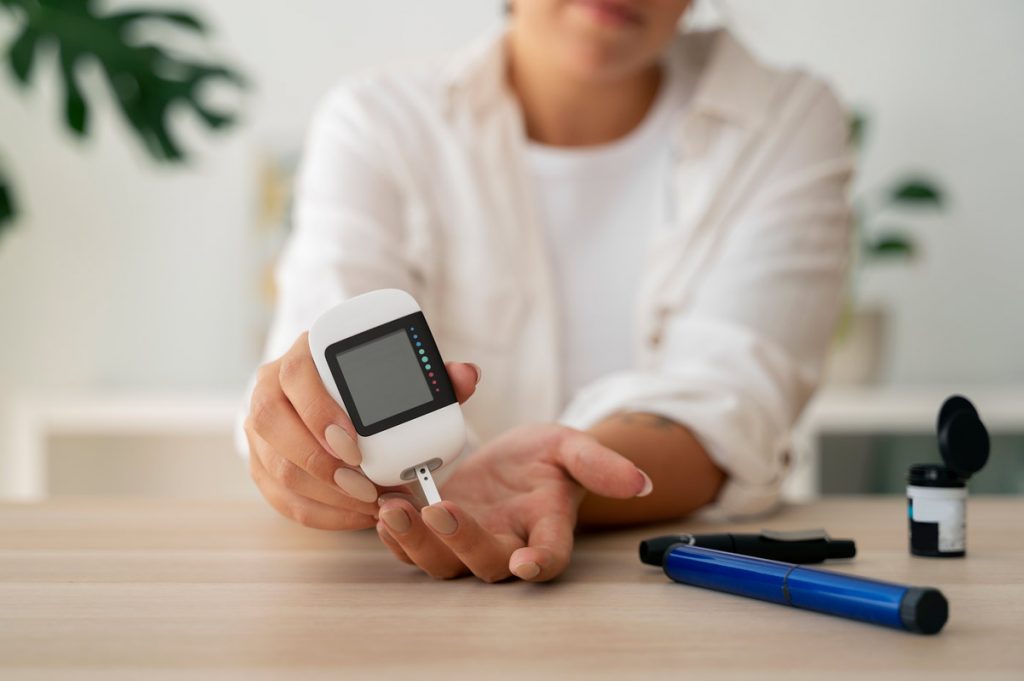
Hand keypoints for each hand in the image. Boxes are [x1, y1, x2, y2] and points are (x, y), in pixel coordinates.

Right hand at [245, 331, 480, 529]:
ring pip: (277, 467)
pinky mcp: (261, 465)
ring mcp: (259, 430)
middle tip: (367, 487)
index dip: (320, 411)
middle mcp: (270, 388)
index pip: (296, 375)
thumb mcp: (401, 373)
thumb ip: (434, 376)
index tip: (354, 444)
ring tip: (370, 504)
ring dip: (325, 493)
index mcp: (303, 355)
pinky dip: (322, 513)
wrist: (334, 396)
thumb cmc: (370, 385)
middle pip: (273, 424)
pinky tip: (357, 516)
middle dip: (321, 463)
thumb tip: (466, 376)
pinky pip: (281, 498)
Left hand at [375, 424, 652, 581]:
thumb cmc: (548, 459)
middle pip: (486, 563)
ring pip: (442, 563)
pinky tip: (382, 507)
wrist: (516, 461)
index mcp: (547, 527)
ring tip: (394, 508)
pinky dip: (395, 535)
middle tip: (440, 509)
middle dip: (461, 541)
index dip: (540, 561)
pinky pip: (412, 548)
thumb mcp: (573, 448)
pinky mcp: (437, 532)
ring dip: (416, 541)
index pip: (550, 555)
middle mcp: (508, 544)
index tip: (528, 562)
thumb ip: (600, 464)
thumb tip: (640, 480)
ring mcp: (469, 541)